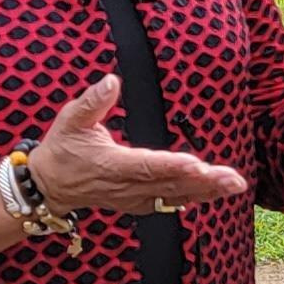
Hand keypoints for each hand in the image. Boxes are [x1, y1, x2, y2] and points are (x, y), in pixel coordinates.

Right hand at [25, 75, 248, 215]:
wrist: (49, 185)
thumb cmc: (62, 148)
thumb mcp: (70, 119)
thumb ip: (92, 101)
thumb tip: (111, 80)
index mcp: (111, 164)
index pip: (147, 166)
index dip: (173, 166)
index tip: (197, 164)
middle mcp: (126, 186)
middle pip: (170, 185)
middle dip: (204, 182)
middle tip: (232, 179)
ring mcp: (133, 198)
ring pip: (175, 196)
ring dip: (206, 191)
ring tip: (234, 185)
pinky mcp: (137, 203)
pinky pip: (169, 203)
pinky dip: (193, 198)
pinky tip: (214, 193)